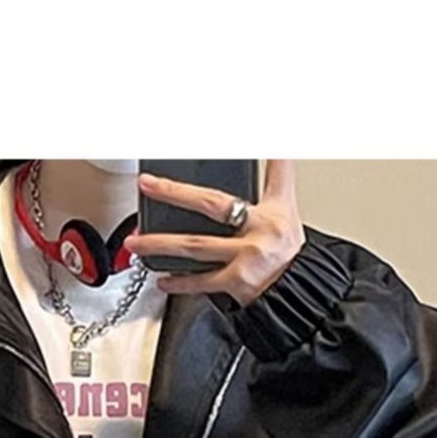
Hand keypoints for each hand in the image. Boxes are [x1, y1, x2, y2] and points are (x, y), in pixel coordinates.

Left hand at [124, 160, 304, 304]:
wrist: (300, 298)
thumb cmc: (288, 253)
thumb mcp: (287, 212)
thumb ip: (275, 178)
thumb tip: (274, 149)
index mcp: (271, 213)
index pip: (272, 175)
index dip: (266, 155)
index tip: (251, 139)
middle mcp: (257, 234)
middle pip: (211, 206)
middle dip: (175, 193)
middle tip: (147, 184)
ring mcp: (245, 261)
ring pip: (195, 247)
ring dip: (161, 244)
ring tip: (136, 241)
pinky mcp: (237, 285)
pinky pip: (202, 282)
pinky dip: (180, 282)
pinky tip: (160, 279)